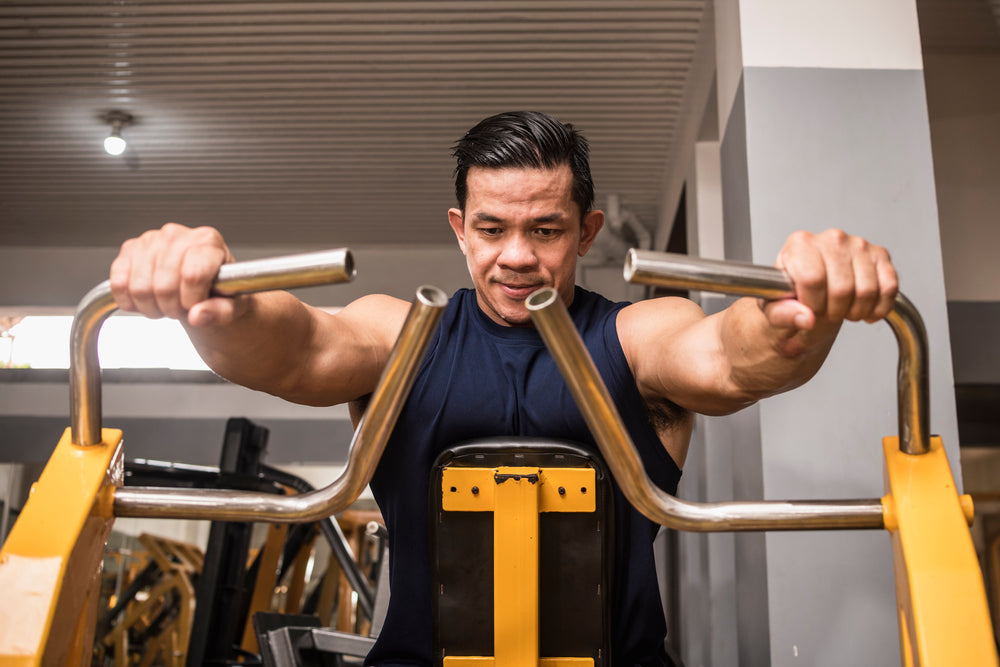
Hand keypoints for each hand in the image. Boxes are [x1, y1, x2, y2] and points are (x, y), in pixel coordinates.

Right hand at [109, 223, 239, 326]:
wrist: (203, 284)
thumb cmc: (220, 291)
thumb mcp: (232, 305)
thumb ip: (220, 312)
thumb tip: (197, 315)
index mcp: (208, 241)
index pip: (193, 275)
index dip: (192, 300)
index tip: (197, 306)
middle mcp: (178, 234)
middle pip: (164, 285)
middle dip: (172, 308)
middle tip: (182, 308)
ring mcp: (150, 239)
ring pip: (139, 287)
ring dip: (152, 307)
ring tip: (167, 304)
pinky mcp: (128, 249)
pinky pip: (118, 283)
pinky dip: (130, 301)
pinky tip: (147, 300)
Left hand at [763, 229, 897, 344]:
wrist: (811, 286)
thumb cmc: (792, 292)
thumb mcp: (774, 308)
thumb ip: (782, 314)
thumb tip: (806, 318)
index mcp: (801, 244)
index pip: (812, 279)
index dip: (813, 304)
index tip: (809, 307)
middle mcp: (831, 238)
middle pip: (842, 288)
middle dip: (834, 311)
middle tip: (826, 311)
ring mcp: (858, 244)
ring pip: (867, 290)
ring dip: (856, 311)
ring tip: (842, 309)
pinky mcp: (880, 254)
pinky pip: (889, 288)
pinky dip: (879, 308)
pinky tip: (865, 309)